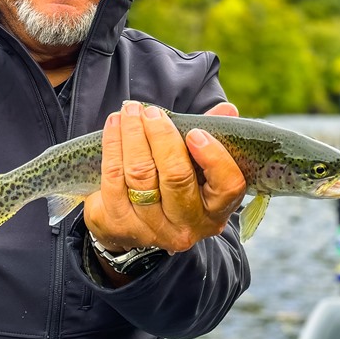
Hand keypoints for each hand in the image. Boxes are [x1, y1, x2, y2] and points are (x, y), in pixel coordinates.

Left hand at [84, 101, 246, 256]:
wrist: (134, 222)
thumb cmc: (175, 185)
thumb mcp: (199, 167)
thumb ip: (214, 137)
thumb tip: (226, 110)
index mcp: (215, 211)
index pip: (227, 186)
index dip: (213, 157)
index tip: (195, 133)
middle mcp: (186, 226)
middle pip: (176, 177)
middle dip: (161, 136)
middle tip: (152, 112)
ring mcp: (151, 228)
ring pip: (140, 174)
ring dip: (132, 135)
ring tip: (130, 111)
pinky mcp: (119, 223)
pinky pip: (113, 177)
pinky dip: (112, 145)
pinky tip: (114, 125)